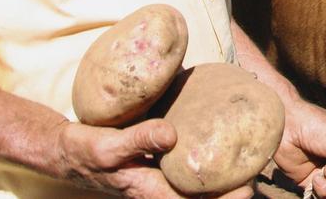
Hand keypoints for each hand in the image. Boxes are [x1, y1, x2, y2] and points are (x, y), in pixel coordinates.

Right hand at [54, 118, 252, 198]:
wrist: (68, 152)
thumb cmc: (87, 151)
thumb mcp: (108, 146)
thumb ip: (139, 140)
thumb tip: (171, 134)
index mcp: (150, 190)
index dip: (221, 198)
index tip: (246, 187)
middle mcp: (158, 190)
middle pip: (200, 198)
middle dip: (229, 193)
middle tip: (257, 175)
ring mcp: (159, 182)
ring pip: (195, 188)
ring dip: (220, 182)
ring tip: (249, 163)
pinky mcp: (157, 169)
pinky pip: (186, 173)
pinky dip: (205, 167)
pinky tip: (218, 149)